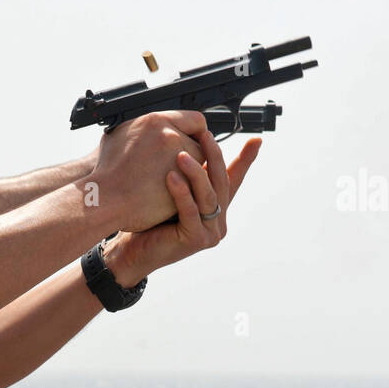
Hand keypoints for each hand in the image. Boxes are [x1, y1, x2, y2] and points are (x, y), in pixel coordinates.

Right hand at [90, 111, 207, 231]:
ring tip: (166, 181)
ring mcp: (178, 161)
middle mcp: (170, 137)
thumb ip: (145, 127)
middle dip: (189, 155)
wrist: (103, 199)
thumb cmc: (107, 170)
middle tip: (174, 166)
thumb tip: (157, 125)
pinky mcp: (182, 185)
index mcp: (155, 121)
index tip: (191, 141)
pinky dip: (185, 190)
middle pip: (198, 144)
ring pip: (197, 167)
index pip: (194, 120)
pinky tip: (167, 193)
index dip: (194, 132)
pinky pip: (193, 186)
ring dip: (188, 173)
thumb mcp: (120, 135)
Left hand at [105, 131, 261, 284]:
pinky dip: (181, 193)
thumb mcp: (171, 193)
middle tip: (205, 135)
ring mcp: (210, 232)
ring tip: (181, 154)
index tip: (256, 140)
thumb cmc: (148, 220)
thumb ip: (185, 176)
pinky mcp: (196, 240)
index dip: (245, 159)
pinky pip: (191, 211)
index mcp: (216, 209)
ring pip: (208, 196)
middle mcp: (218, 221)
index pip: (233, 179)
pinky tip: (171, 177)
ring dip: (196, 173)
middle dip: (214, 156)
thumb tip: (185, 144)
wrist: (131, 252)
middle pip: (221, 182)